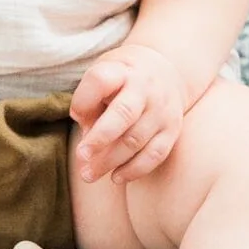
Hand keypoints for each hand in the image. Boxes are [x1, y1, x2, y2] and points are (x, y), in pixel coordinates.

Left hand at [70, 44, 188, 185]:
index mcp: (122, 70)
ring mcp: (161, 110)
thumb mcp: (104, 74)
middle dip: (99, 138)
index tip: (75, 115)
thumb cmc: (122, 78)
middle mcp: (145, 88)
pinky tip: (116, 177)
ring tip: (88, 174)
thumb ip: (91, 102)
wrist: (167, 71)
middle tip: (80, 156)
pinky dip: (134, 170)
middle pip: (123, 113)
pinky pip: (155, 155)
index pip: (101, 80)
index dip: (84, 100)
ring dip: (110, 161)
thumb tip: (87, 140)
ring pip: (136, 140)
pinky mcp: (172, 130)